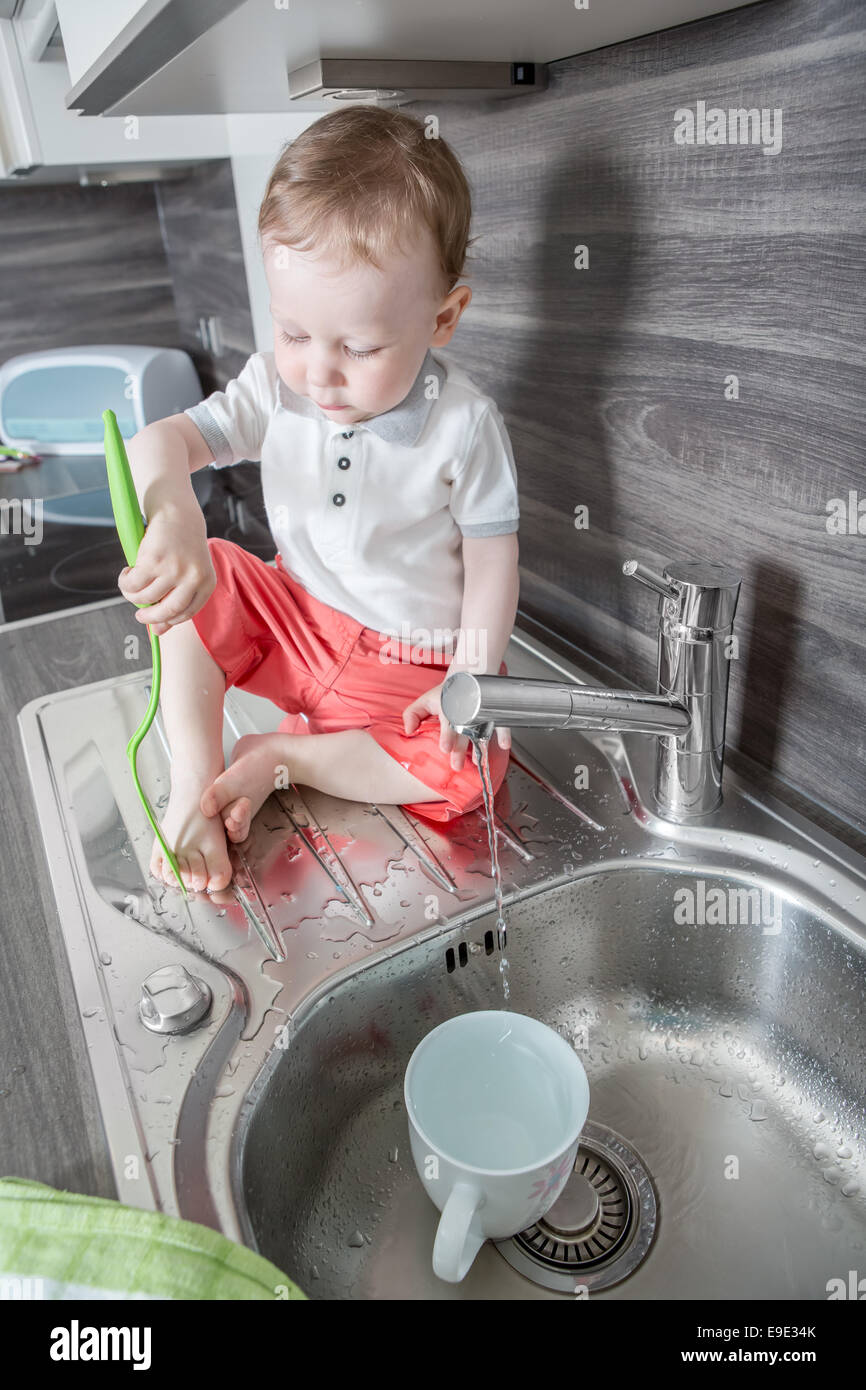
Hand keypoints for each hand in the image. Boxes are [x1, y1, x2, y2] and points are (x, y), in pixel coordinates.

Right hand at [117, 505, 215, 635]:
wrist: (176, 510)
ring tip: (129, 586)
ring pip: (146, 597)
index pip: (187, 613)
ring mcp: (174, 569)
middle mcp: (193, 578)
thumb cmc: (181, 544)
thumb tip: (158, 632)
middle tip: (139, 615)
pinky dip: (125, 582)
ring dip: (132, 595)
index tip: (155, 622)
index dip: (168, 620)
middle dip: (149, 617)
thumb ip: (176, 600)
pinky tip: (126, 573)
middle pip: (167, 611)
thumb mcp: (187, 571)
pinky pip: (133, 583)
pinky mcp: (154, 560)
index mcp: (207, 583)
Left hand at [402, 680, 510, 771]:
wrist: (469, 675)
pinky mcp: (492, 714)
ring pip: (480, 732)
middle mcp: (465, 714)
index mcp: (448, 710)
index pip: (447, 724)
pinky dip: (504, 733)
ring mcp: (480, 715)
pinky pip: (501, 724)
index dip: (446, 736)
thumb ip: (412, 715)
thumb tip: (408, 730)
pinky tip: (504, 745)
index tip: (445, 748)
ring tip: (479, 763)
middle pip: (463, 733)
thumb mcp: (425, 700)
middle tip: (457, 765)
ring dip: (480, 747)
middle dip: (460, 750)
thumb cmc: (446, 694)